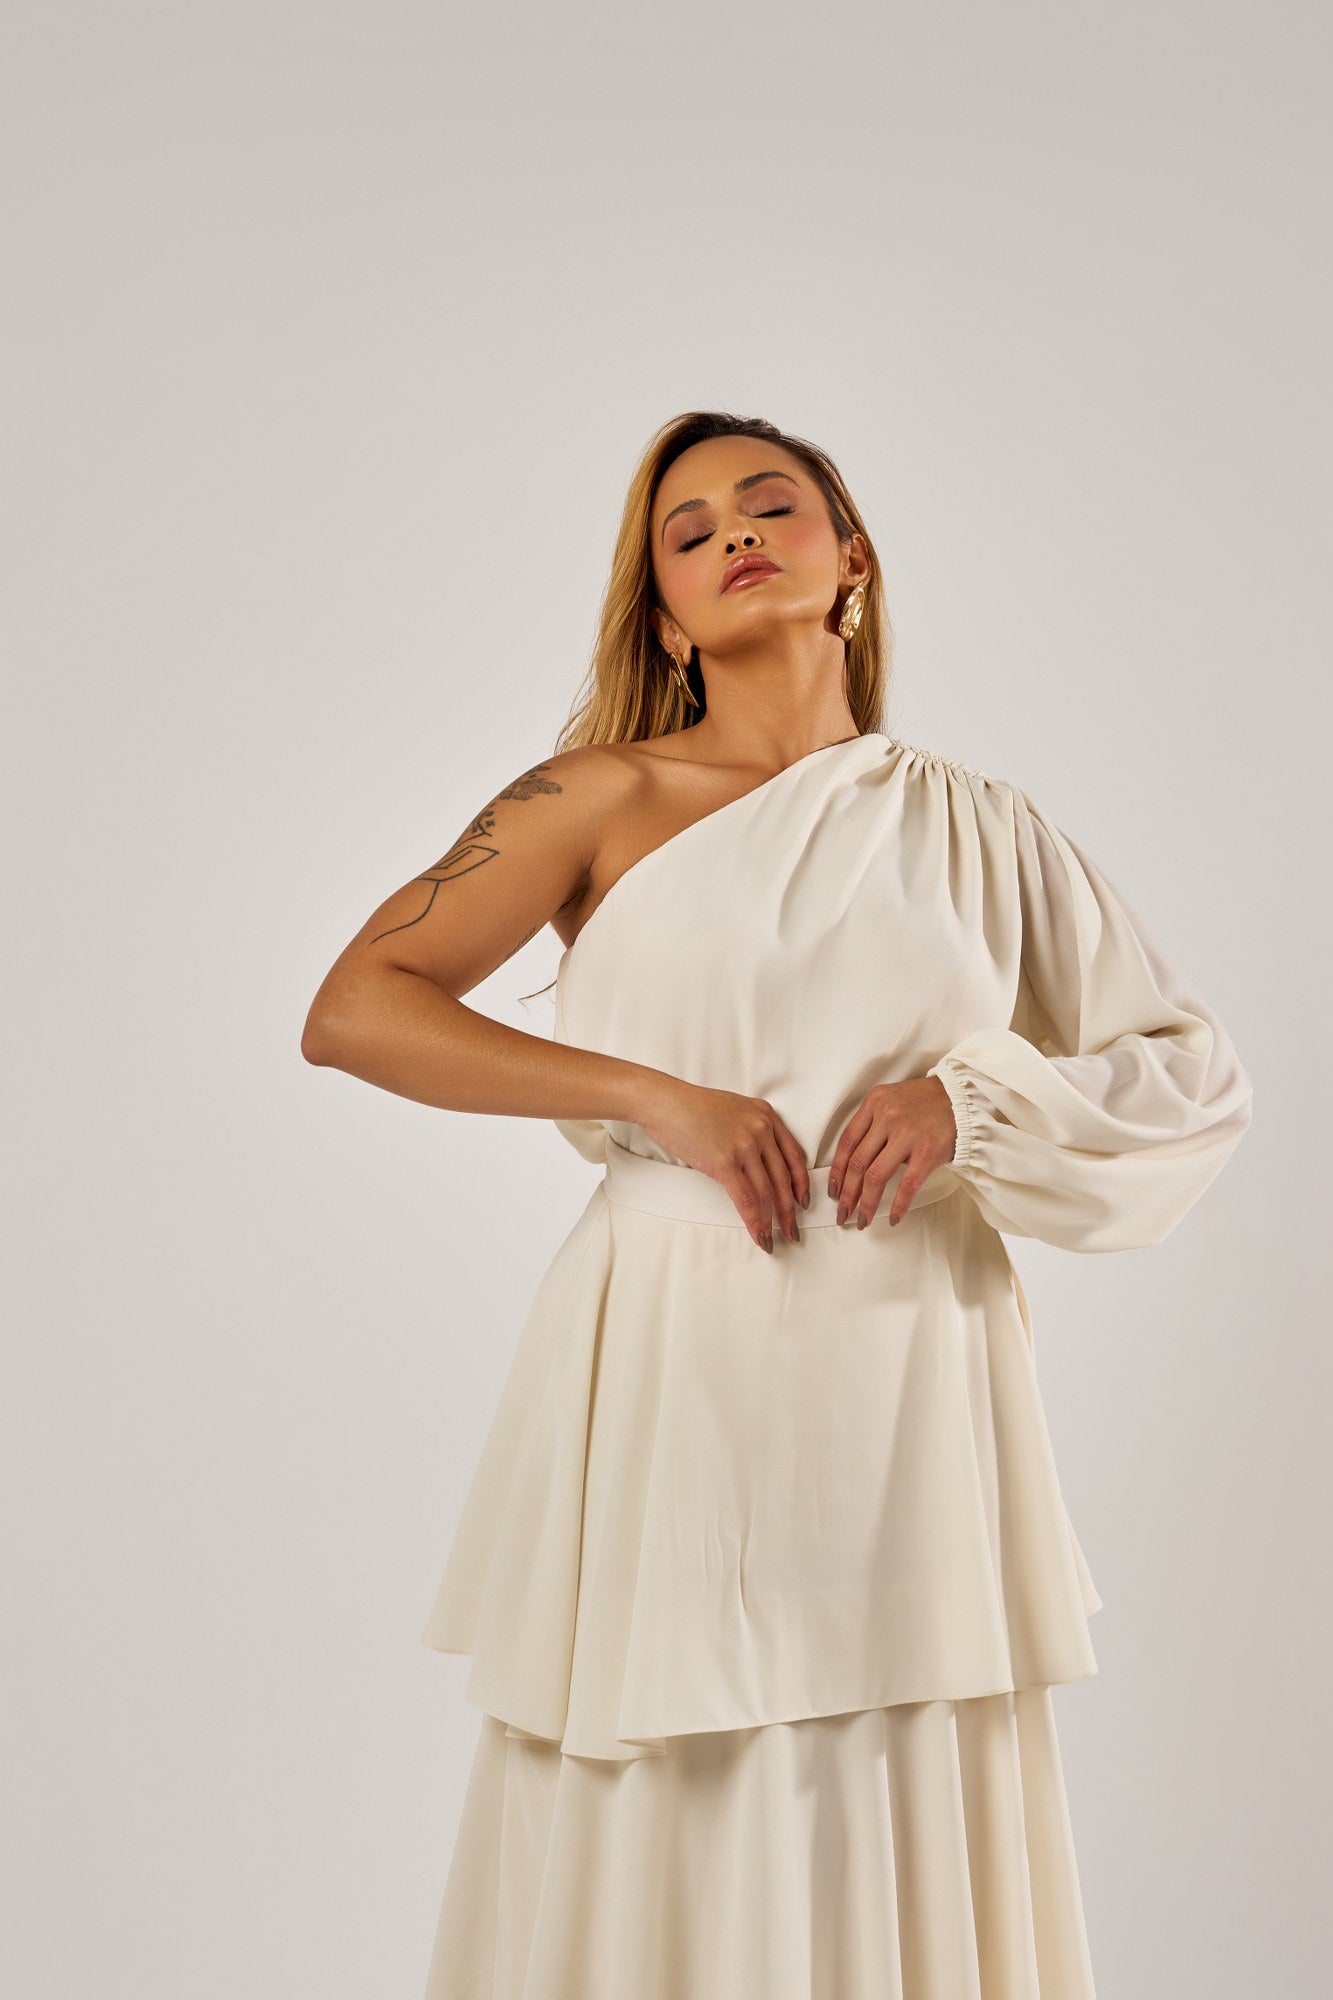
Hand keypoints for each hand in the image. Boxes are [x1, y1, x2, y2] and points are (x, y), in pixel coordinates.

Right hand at [634, 1075, 809, 1253]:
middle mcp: (761, 1129)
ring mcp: (745, 1145)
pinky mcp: (725, 1162)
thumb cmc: (692, 1107)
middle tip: (793, 1230)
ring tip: (774, 1239)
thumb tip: (757, 1162)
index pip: (794, 1155)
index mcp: (766, 1115)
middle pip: (783, 1177)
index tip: (803, 1201)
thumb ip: (751, 1130)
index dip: (801, 1183)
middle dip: (790, 1209)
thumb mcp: (735, 1110)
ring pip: (766, 1192)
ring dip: (773, 1220)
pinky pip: (746, 1199)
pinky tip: (758, 1235)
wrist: (666, 1103)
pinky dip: (754, 1221)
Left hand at [826, 1076, 957, 1228]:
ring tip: (862, 1220)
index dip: (837, 1171)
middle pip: (857, 1163)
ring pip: (875, 1177)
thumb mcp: (892, 1100)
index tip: (833, 1191)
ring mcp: (907, 1135)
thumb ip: (873, 1123)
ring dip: (866, 1204)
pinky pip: (907, 1185)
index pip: (846, 1142)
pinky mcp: (927, 1152)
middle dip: (847, 1194)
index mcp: (874, 1103)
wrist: (963, 1098)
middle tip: (842, 1213)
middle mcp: (887, 1117)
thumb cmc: (926, 1102)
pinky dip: (898, 1205)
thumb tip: (855, 1162)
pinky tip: (894, 1218)